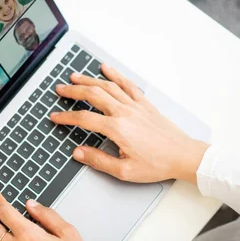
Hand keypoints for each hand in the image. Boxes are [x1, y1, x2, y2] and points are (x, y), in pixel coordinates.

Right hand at [50, 65, 208, 183]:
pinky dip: (115, 75)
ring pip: (108, 86)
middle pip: (93, 95)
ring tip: (75, 77)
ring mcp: (135, 106)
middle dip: (73, 91)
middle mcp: (124, 112)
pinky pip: (127, 84)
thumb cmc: (158, 164)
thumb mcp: (125, 171)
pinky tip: (106, 69)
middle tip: (60, 89)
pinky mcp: (145, 104)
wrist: (184, 156)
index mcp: (117, 129)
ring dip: (89, 80)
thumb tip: (78, 153)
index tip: (55, 117)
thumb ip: (99, 160)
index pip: (84, 119)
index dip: (66, 118)